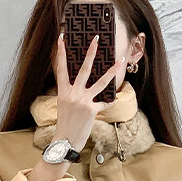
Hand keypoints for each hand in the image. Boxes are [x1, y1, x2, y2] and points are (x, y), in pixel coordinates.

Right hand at [52, 32, 125, 152]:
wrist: (64, 142)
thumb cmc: (65, 123)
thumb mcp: (64, 105)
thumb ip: (71, 93)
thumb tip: (81, 84)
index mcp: (63, 91)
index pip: (61, 68)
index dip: (61, 52)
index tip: (62, 38)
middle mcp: (72, 93)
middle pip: (84, 68)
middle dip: (91, 52)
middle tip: (96, 39)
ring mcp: (83, 101)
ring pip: (101, 82)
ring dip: (112, 70)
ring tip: (120, 60)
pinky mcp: (91, 110)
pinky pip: (105, 103)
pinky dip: (110, 102)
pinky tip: (114, 100)